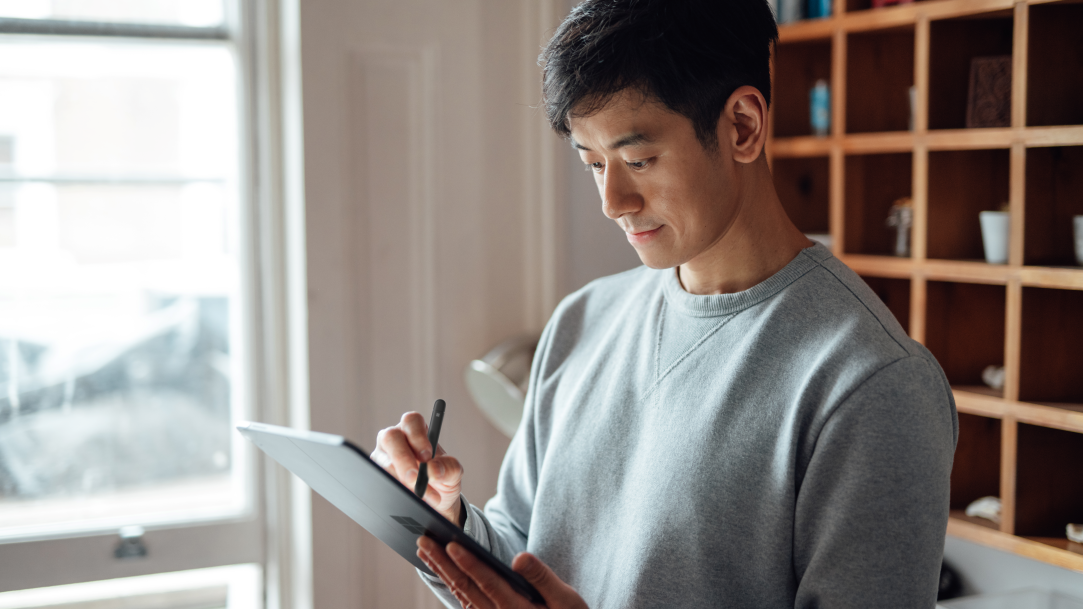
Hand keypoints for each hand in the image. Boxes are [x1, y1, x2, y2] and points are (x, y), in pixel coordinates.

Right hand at [371, 412, 463, 524]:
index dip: (417, 436)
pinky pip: (378, 479)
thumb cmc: (442, 477)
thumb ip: (448, 467)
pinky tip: (406, 498)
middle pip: (391, 437)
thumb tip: (433, 470)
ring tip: (420, 495)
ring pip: (383, 461)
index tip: (427, 456)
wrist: (435, 502)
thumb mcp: (453, 472)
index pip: (411, 421)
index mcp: (416, 430)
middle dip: (403, 459)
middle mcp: (396, 439)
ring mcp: (383, 456)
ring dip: (401, 480)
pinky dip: (394, 489)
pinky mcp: (376, 474)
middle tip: (416, 479)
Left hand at [417, 536, 588, 608]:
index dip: (469, 563)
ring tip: (425, 551)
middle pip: (466, 587)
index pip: (487, 583)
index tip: (451, 544)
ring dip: (442, 572)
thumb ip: (542, 579)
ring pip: (461, 595)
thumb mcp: (567, 601)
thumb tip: (519, 557)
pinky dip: (452, 586)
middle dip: (443, 562)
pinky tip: (444, 571)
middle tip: (423, 540)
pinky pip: (466, 603)